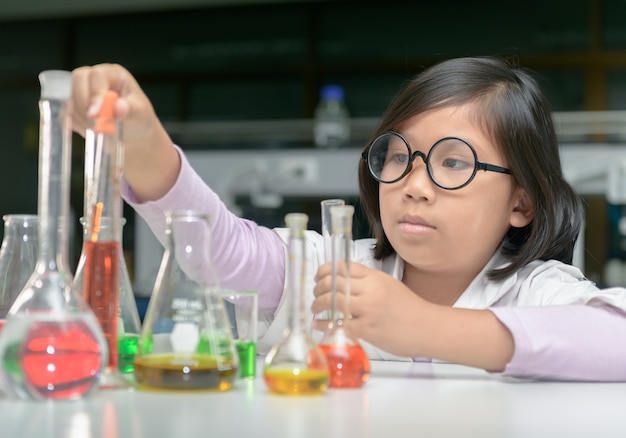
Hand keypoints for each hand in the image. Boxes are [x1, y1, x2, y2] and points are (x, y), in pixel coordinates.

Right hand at [71, 63, 179, 201]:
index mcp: (114, 75)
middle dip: (82, 103)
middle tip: (92, 123)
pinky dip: (75, 125)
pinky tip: (91, 133)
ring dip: (79, 116)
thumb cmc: (142, 124)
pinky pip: (67, 115)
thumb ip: (129, 111)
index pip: (94, 75)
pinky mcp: (77, 111)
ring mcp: (85, 96)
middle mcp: (97, 81)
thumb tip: (118, 106)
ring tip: (99, 129)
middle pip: (76, 82)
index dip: (92, 92)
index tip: (95, 113)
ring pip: (69, 99)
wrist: (138, 142)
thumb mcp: (141, 117)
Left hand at [312, 261, 422, 355]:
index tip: (319, 277)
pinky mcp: (367, 328)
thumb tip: (344, 282)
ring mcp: (368, 309)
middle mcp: (370, 290)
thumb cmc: (410, 308)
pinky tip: (320, 324)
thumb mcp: (389, 285)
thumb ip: (368, 282)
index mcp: (375, 277)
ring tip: (316, 309)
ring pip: (333, 300)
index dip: (324, 271)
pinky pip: (339, 324)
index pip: (342, 266)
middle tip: (316, 295)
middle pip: (333, 281)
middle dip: (318, 288)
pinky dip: (324, 324)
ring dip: (318, 304)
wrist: (428, 327)